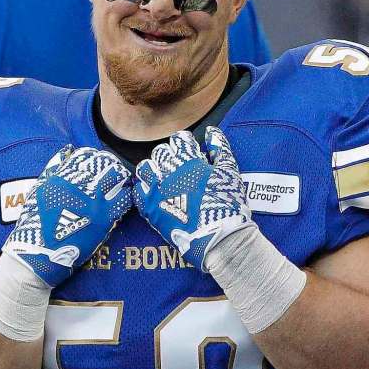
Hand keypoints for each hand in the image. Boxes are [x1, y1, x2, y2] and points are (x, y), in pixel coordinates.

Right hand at [3, 145, 131, 287]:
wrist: (37, 255)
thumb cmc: (34, 224)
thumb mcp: (38, 191)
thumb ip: (53, 169)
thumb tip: (67, 150)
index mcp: (61, 176)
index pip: (86, 155)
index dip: (96, 157)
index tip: (99, 164)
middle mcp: (79, 185)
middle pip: (105, 163)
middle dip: (111, 166)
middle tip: (114, 174)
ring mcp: (93, 201)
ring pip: (118, 177)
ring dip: (121, 179)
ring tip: (121, 184)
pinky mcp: (104, 219)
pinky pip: (124, 200)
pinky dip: (126, 196)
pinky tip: (122, 200)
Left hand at [133, 127, 251, 270]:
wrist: (217, 236)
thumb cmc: (227, 203)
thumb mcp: (229, 171)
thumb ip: (220, 148)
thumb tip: (211, 132)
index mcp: (189, 160)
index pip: (179, 139)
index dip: (185, 144)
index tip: (190, 152)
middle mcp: (169, 171)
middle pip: (160, 152)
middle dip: (169, 155)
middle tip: (178, 166)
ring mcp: (157, 189)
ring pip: (145, 168)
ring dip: (153, 169)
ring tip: (163, 177)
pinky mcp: (150, 208)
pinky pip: (138, 191)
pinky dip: (145, 189)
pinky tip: (155, 193)